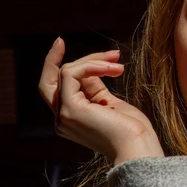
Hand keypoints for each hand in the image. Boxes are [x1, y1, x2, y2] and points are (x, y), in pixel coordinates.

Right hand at [38, 37, 164, 163]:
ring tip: (118, 64)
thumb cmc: (131, 129)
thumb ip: (96, 88)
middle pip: (49, 80)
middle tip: (61, 40)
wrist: (137, 146)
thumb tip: (93, 67)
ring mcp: (63, 115)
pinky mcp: (70, 108)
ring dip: (94, 61)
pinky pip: (71, 73)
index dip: (57, 66)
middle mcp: (61, 119)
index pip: (59, 87)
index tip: (60, 44)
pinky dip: (91, 65)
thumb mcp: (110, 102)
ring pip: (65, 72)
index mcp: (71, 118)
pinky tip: (111, 68)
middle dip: (52, 58)